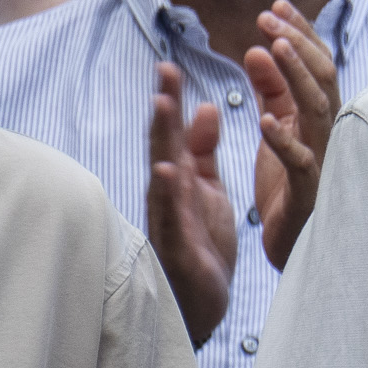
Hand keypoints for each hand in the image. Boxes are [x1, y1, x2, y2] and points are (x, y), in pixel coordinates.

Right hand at [145, 63, 235, 346]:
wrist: (199, 303)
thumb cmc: (199, 243)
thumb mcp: (205, 189)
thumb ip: (201, 151)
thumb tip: (203, 106)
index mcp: (179, 179)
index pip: (173, 133)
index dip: (171, 100)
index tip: (171, 64)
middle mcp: (168, 195)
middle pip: (163, 145)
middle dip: (164, 108)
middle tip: (165, 69)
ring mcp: (169, 219)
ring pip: (163, 174)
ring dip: (162, 141)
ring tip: (163, 105)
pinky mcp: (177, 247)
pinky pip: (170, 217)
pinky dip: (167, 194)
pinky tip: (166, 171)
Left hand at [249, 0, 338, 269]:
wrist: (295, 245)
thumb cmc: (288, 186)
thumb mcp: (276, 128)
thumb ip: (270, 90)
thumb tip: (259, 47)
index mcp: (319, 116)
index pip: (316, 64)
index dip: (299, 33)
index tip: (276, 4)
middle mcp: (329, 132)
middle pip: (322, 78)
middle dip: (297, 44)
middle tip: (268, 17)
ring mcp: (324, 159)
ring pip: (316, 111)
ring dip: (296, 77)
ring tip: (273, 47)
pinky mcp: (310, 191)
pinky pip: (300, 161)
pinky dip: (284, 140)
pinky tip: (266, 119)